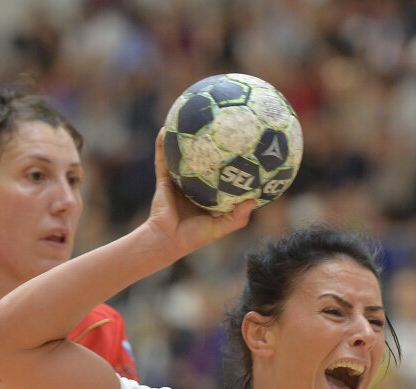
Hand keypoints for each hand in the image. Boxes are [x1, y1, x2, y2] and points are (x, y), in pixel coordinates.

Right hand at [145, 130, 253, 256]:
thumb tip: (254, 199)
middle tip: (219, 128)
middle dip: (209, 145)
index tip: (241, 150)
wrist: (168, 241)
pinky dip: (161, 145)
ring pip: (181, 157)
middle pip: (203, 162)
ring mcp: (177, 182)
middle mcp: (193, 186)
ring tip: (189, 120)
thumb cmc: (194, 237)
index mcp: (207, 196)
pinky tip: (164, 130)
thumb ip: (238, 216)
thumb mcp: (221, 227)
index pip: (221, 177)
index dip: (230, 165)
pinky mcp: (163, 180)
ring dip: (182, 140)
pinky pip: (162, 160)